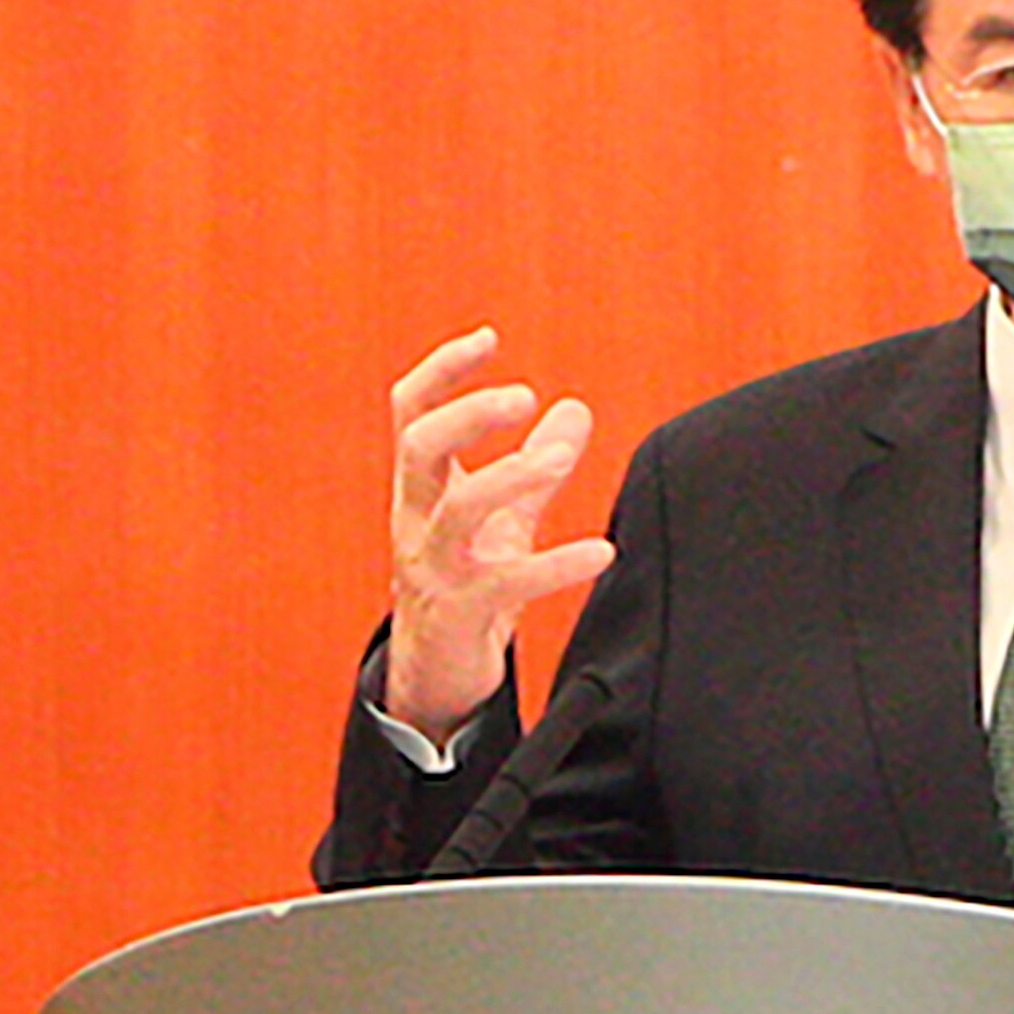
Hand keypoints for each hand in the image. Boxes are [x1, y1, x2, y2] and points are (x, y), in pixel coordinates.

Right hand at [384, 328, 615, 738]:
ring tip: (563, 459)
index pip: (412, 412)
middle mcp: (417, 521)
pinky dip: (557, 565)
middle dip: (469, 415)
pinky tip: (601, 552)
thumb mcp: (502, 518)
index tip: (488, 338)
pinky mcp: (461, 614)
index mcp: (421, 490)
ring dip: (512, 476)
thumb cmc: (467, 585)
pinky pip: (506, 584)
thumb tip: (576, 408)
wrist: (438, 675)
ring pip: (458, 511)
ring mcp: (435, 568)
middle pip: (419, 448)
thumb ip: (535, 463)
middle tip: (523, 397)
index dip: (443, 371)